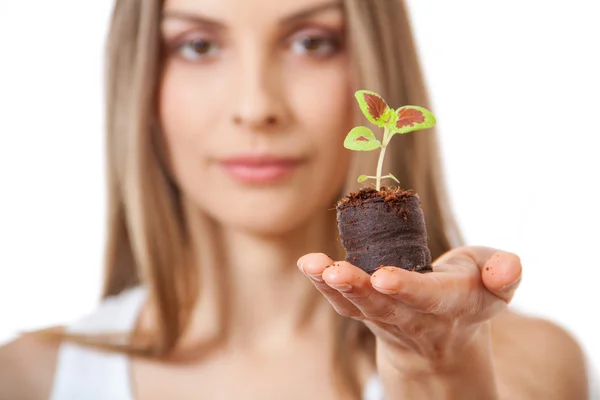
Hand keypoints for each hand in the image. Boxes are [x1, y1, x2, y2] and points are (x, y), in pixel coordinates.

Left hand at [297, 246, 521, 373]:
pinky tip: (308, 264)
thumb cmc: (470, 290)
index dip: (408, 288)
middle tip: (336, 272)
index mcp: (453, 304)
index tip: (383, 277)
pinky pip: (343, 303)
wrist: (444, 333)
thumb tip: (508, 268)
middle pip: (385, 307)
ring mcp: (387, 318)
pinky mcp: (366, 312)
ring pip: (358, 306)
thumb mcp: (495, 281)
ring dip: (334, 286)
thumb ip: (504, 273)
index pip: (430, 297)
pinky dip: (323, 284)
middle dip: (360, 289)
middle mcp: (416, 317)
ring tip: (312, 264)